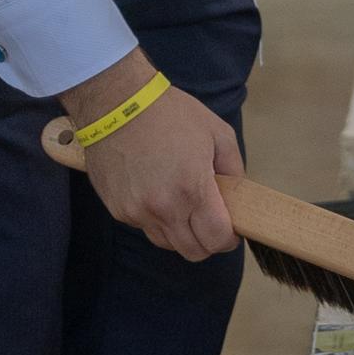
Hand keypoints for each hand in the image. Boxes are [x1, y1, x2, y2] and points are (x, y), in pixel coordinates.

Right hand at [62, 53, 244, 260]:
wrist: (116, 103)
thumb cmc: (170, 114)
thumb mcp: (218, 133)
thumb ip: (233, 170)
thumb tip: (236, 195)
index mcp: (192, 190)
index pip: (215, 240)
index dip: (228, 239)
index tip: (231, 230)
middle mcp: (163, 208)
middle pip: (192, 251)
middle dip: (207, 242)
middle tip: (211, 222)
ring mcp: (136, 212)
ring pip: (167, 243)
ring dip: (181, 233)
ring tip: (184, 205)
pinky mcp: (117, 209)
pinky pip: (144, 227)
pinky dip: (156, 219)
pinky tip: (158, 192)